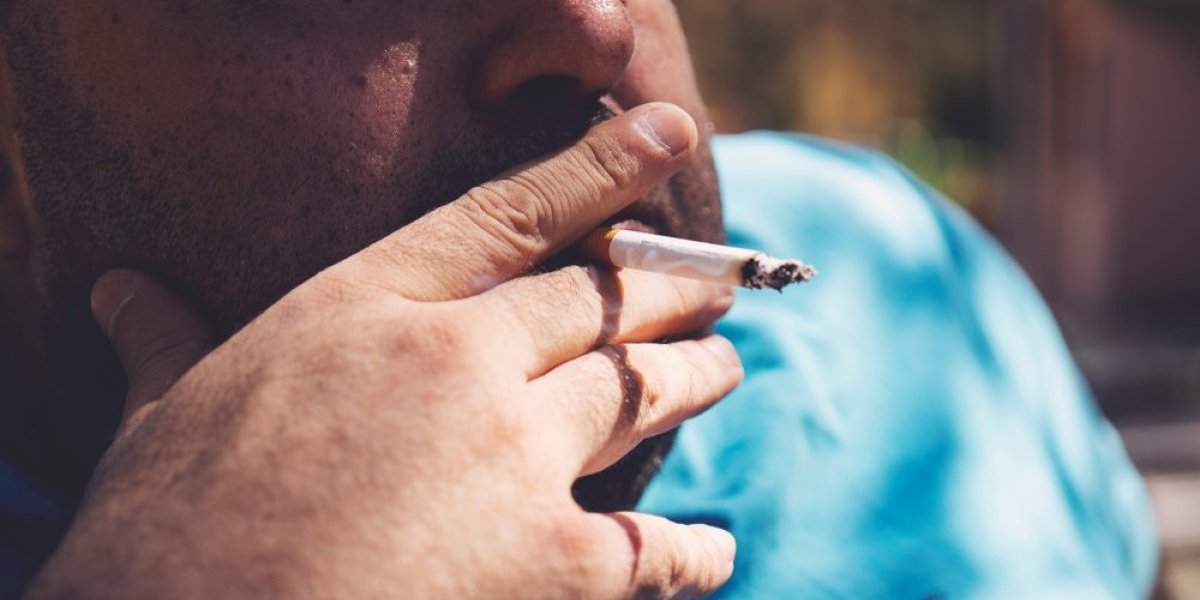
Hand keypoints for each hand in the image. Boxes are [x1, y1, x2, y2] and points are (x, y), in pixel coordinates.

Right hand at [29, 103, 742, 598]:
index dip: (595, 169)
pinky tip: (715, 552)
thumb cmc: (164, 539)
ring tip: (725, 366)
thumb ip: (168, 347)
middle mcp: (459, 364)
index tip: (659, 134)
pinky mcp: (555, 566)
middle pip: (595, 305)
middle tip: (714, 286)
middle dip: (667, 290)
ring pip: (635, 394)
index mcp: (368, 310)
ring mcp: (516, 459)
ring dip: (690, 379)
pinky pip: (653, 548)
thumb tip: (124, 296)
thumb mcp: (161, 421)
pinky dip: (692, 553)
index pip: (507, 216)